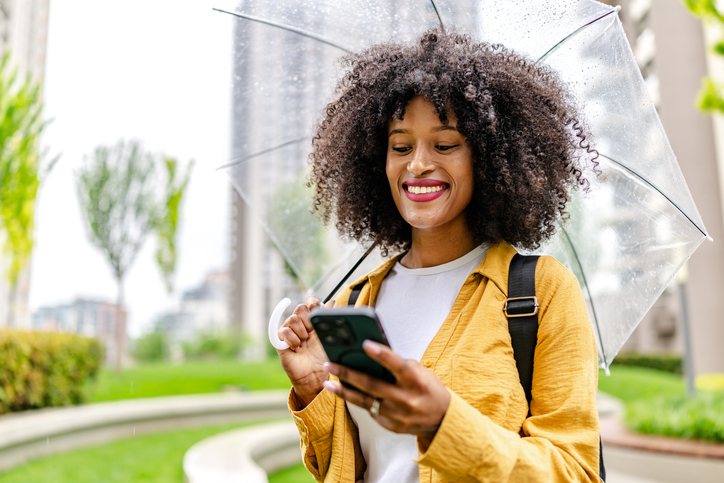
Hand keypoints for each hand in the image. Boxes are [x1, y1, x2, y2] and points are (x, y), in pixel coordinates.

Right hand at [277, 296, 330, 406]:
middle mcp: (300, 324)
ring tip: (305, 344)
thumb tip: (331, 302)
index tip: (316, 311)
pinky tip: (297, 349)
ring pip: (293, 319)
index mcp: (312, 320)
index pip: (309, 301)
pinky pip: (284, 331)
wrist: (315, 375)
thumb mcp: (328, 336)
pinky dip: (293, 340)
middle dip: (309, 321)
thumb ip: (327, 319)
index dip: (312, 303)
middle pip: (300, 308)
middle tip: (312, 334)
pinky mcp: (280, 341)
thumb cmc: (323, 357)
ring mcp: (289, 331)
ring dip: (302, 333)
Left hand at [322, 340, 450, 448]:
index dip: (381, 354)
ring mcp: (398, 415)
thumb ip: (399, 366)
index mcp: (416, 381)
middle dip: (348, 374)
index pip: (396, 365)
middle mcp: (406, 398)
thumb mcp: (421, 372)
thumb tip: (373, 357)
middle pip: (372, 385)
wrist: (443, 419)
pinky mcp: (392, 426)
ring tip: (328, 383)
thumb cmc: (429, 389)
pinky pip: (371, 412)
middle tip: (329, 365)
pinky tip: (347, 394)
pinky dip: (360, 402)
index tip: (364, 344)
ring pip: (365, 402)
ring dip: (344, 392)